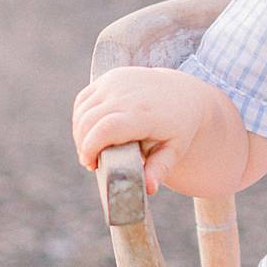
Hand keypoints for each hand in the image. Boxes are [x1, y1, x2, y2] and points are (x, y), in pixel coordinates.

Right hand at [72, 67, 211, 195]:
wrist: (185, 94)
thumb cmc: (179, 127)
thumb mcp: (175, 149)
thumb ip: (159, 169)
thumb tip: (148, 190)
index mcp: (145, 112)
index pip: (105, 129)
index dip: (90, 148)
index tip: (91, 164)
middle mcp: (129, 92)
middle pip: (89, 122)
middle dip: (84, 145)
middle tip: (92, 161)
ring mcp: (118, 81)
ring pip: (83, 112)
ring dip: (81, 132)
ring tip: (93, 148)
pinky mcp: (111, 76)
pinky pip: (84, 100)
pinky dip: (82, 117)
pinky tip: (91, 131)